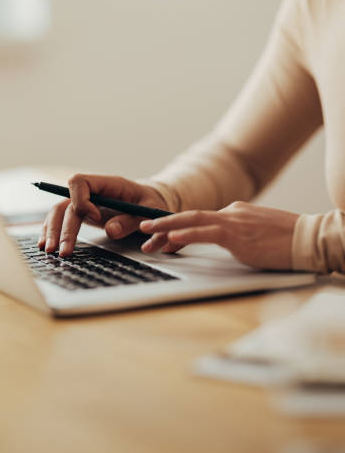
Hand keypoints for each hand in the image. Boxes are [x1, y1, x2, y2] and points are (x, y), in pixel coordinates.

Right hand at [38, 174, 168, 256]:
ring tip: (50, 251)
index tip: (94, 217)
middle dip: (62, 226)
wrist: (149, 201)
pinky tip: (45, 245)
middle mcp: (92, 192)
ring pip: (59, 211)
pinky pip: (61, 220)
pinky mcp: (82, 215)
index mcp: (107, 183)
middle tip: (63, 250)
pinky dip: (52, 231)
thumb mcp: (148, 210)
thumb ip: (131, 220)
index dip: (82, 199)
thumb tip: (111, 231)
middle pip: (67, 203)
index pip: (80, 182)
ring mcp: (85, 203)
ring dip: (52, 230)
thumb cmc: (150, 202)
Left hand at [139, 201, 299, 270]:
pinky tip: (172, 239)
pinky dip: (186, 235)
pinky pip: (206, 233)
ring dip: (166, 228)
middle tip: (143, 228)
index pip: (198, 218)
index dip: (176, 226)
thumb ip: (238, 233)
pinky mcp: (238, 235)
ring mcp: (233, 222)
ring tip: (148, 234)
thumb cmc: (287, 240)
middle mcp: (230, 213)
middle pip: (189, 217)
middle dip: (163, 223)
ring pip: (192, 222)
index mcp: (234, 212)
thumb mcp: (257, 233)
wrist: (308, 238)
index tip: (160, 233)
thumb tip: (223, 239)